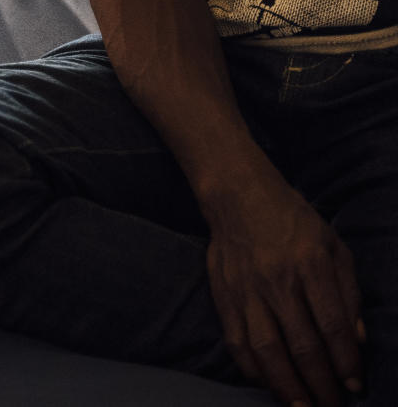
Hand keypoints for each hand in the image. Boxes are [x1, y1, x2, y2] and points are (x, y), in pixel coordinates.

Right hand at [204, 177, 363, 405]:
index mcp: (311, 264)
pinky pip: (236, 339)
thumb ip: (349, 292)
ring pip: (266, 348)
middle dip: (320, 384)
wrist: (237, 196)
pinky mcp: (223, 293)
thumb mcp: (335, 246)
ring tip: (300, 406)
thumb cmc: (294, 220)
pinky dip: (250, 367)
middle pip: (302, 344)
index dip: (346, 363)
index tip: (354, 386)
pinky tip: (266, 382)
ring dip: (285, 385)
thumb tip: (358, 339)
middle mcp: (277, 279)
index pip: (333, 326)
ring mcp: (246, 288)